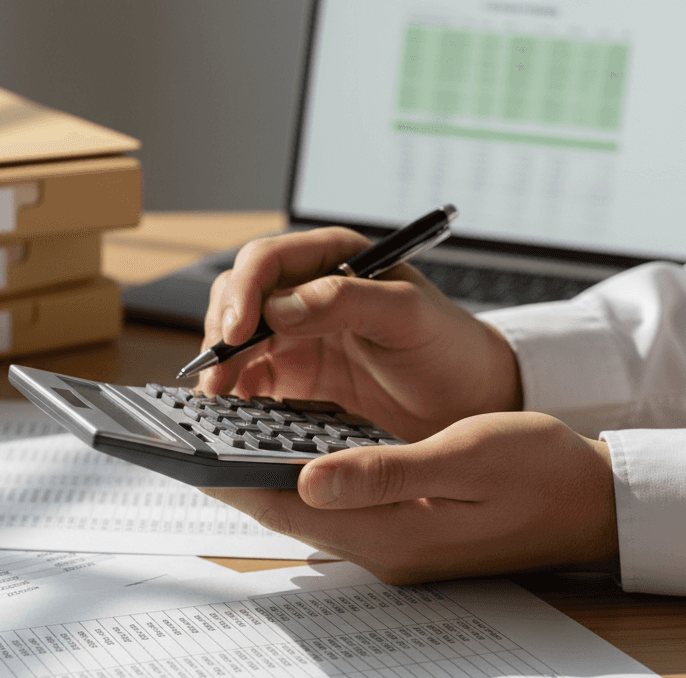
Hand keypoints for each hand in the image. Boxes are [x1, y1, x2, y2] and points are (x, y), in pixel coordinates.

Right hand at [199, 227, 521, 440]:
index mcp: (335, 260)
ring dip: (221, 364)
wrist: (467, 403)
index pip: (268, 262)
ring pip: (235, 339)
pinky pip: (250, 378)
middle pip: (239, 298)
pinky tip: (233, 409)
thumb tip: (280, 307)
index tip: (238, 331)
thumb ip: (346, 300)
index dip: (244, 292)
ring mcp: (297, 337)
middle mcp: (307, 293)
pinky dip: (234, 392)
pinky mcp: (295, 378)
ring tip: (218, 396)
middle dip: (223, 332)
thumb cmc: (448, 349)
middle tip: (219, 373)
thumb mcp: (407, 316)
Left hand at [202, 413, 617, 583]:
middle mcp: (382, 550)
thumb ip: (386, 472)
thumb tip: (308, 478)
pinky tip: (285, 454)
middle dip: (233, 478)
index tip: (184, 451)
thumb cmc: (544, 475)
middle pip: (286, 514)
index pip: (288, 508)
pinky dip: (299, 480)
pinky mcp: (401, 532)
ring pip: (305, 511)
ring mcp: (391, 546)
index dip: (231, 480)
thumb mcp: (467, 458)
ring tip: (220, 439)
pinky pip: (333, 508)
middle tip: (188, 438)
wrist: (595, 507)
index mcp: (393, 536)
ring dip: (262, 479)